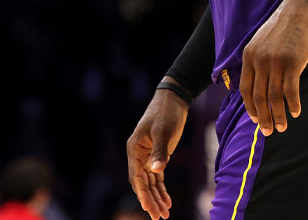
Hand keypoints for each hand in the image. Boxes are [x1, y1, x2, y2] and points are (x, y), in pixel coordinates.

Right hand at [126, 79, 189, 219]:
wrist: (173, 100)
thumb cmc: (166, 113)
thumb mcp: (163, 131)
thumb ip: (159, 151)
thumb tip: (156, 171)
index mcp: (134, 149)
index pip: (136, 177)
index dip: (142, 194)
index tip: (148, 208)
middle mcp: (138, 155)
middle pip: (142, 184)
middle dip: (150, 201)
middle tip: (158, 217)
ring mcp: (147, 157)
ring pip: (150, 183)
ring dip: (156, 198)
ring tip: (164, 214)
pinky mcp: (158, 156)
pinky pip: (157, 178)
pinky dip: (162, 190)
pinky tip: (168, 202)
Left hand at [240, 0, 307, 135]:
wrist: (300, 12)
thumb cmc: (283, 30)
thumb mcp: (261, 43)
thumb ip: (256, 62)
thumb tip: (257, 86)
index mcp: (249, 56)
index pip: (245, 89)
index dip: (250, 107)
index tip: (255, 120)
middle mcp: (259, 60)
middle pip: (259, 96)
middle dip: (263, 117)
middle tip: (268, 132)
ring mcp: (275, 62)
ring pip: (274, 96)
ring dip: (278, 115)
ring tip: (282, 127)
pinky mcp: (292, 63)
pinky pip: (291, 90)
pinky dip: (292, 104)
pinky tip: (295, 112)